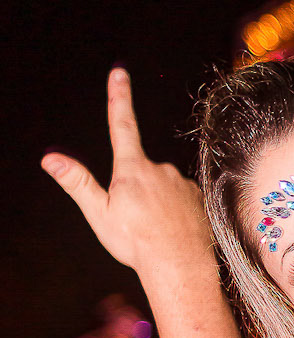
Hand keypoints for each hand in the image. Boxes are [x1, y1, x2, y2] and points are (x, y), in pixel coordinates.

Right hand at [42, 70, 214, 279]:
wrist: (180, 266)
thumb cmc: (136, 242)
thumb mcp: (99, 213)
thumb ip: (77, 182)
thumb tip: (51, 159)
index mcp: (132, 169)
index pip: (122, 124)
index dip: (119, 97)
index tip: (119, 72)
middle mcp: (160, 168)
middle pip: (139, 171)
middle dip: (134, 190)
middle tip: (136, 222)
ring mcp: (181, 181)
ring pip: (161, 186)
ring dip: (156, 203)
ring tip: (154, 229)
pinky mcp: (198, 195)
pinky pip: (179, 198)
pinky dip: (173, 211)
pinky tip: (172, 230)